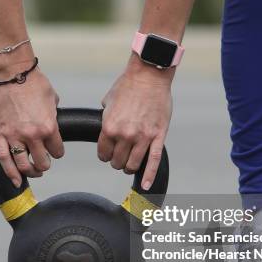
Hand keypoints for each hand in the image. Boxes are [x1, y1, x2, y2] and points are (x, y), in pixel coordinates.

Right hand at [0, 60, 63, 187]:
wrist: (12, 72)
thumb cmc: (33, 82)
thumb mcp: (53, 99)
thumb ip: (54, 115)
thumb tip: (53, 121)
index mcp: (48, 127)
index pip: (57, 152)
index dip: (57, 151)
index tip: (54, 150)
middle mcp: (32, 135)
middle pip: (42, 162)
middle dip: (44, 163)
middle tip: (43, 161)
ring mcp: (14, 136)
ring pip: (23, 165)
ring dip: (30, 171)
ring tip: (33, 171)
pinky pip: (4, 159)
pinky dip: (10, 173)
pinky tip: (16, 181)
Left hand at [98, 55, 172, 189]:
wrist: (149, 75)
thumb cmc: (128, 85)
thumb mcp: (108, 101)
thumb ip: (105, 117)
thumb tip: (105, 125)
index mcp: (109, 127)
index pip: (103, 154)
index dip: (105, 155)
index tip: (108, 154)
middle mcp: (125, 135)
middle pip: (117, 162)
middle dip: (117, 161)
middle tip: (120, 157)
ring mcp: (142, 137)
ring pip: (133, 164)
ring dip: (130, 166)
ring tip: (130, 163)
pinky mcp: (158, 136)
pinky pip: (153, 161)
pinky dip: (149, 176)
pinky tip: (146, 186)